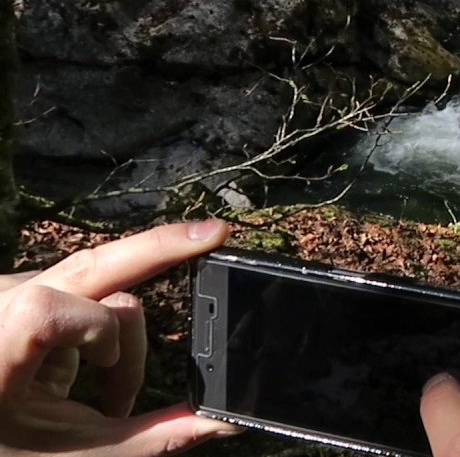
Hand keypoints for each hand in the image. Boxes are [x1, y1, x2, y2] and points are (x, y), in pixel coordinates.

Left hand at [0, 220, 241, 455]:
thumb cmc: (14, 448)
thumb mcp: (81, 452)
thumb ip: (155, 435)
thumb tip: (228, 419)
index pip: (43, 312)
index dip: (93, 329)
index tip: (111, 362)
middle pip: (89, 266)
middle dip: (159, 251)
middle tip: (214, 234)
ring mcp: (10, 289)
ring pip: (102, 280)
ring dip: (123, 336)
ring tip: (112, 391)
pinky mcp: (26, 283)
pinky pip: (92, 283)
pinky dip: (111, 326)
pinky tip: (98, 363)